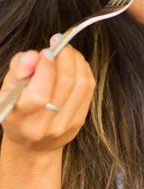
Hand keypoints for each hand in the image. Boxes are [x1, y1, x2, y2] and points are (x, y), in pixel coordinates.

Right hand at [0, 35, 95, 152]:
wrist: (32, 143)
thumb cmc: (17, 109)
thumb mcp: (7, 89)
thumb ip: (18, 69)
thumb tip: (35, 56)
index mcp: (20, 117)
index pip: (40, 91)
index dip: (47, 66)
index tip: (46, 51)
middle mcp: (43, 125)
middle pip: (65, 83)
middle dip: (65, 57)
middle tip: (59, 45)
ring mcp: (64, 125)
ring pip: (81, 83)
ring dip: (76, 60)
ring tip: (67, 52)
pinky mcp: (79, 121)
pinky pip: (89, 88)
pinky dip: (84, 70)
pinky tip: (75, 64)